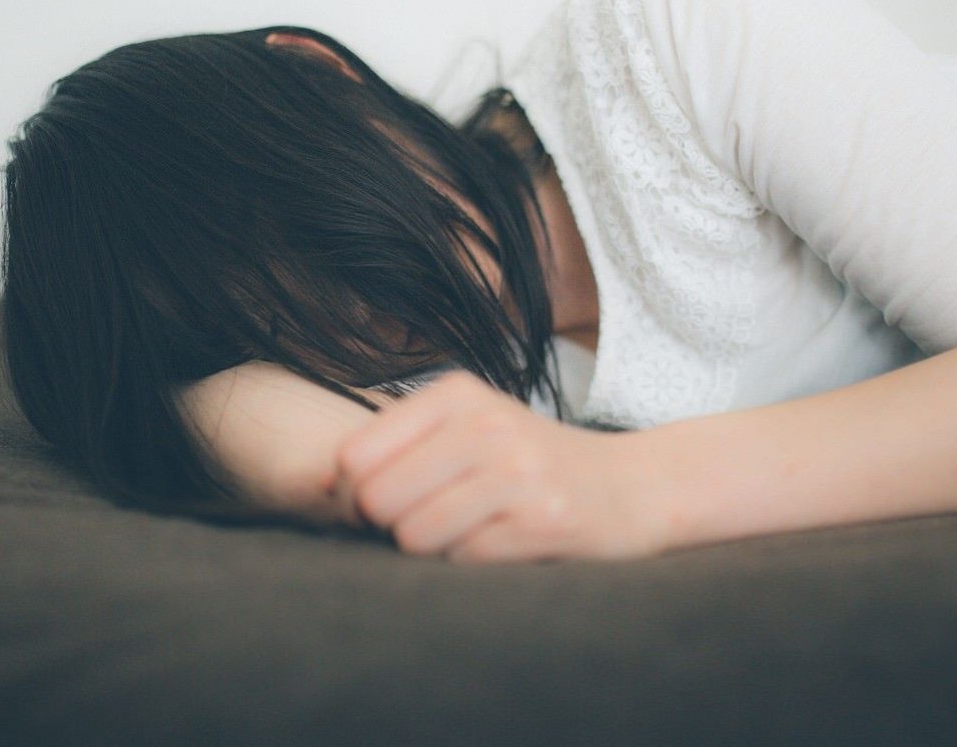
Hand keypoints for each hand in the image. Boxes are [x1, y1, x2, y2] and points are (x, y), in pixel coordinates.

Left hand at [329, 370, 665, 562]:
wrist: (633, 488)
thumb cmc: (531, 462)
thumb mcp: (469, 428)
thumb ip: (399, 446)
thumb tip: (324, 485)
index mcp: (458, 394)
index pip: (355, 456)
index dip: (356, 494)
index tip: (385, 502)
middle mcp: (488, 424)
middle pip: (378, 499)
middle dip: (390, 525)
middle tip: (426, 521)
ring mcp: (519, 471)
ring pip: (415, 534)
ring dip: (431, 548)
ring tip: (466, 531)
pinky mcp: (543, 521)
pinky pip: (462, 560)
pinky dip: (470, 563)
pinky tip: (499, 543)